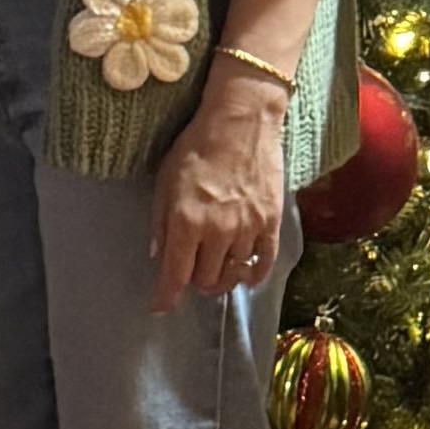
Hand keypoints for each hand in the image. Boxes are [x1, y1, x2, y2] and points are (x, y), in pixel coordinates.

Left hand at [150, 75, 290, 306]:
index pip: (175, 275)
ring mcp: (248, 229)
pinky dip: (252, 275)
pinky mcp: (271, 223)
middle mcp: (218, 232)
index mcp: (187, 222)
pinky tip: (244, 274)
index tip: (160, 307)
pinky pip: (263, 263)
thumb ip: (160, 222)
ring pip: (232, 275)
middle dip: (194, 283)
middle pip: (205, 281)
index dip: (166, 297)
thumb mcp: (165, 180)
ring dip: (220, 279)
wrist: (241, 120)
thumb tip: (158, 256)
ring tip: (215, 271)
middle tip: (191, 273)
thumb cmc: (197, 146)